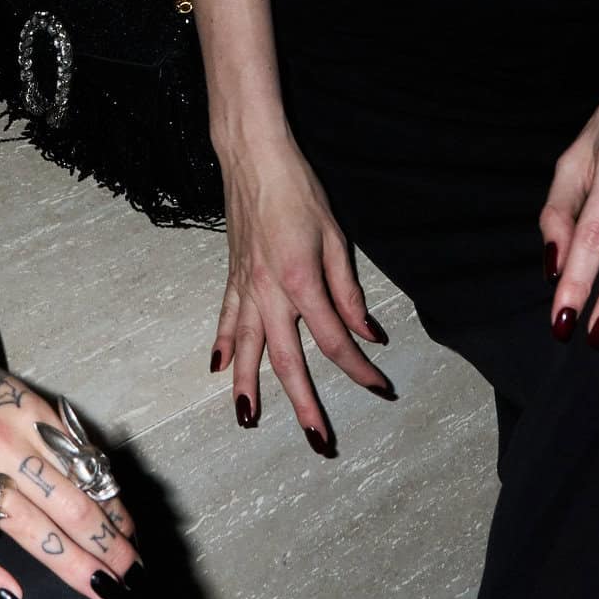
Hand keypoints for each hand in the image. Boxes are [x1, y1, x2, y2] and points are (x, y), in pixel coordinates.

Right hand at [0, 324, 140, 598]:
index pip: (84, 470)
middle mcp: (1, 442)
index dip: (113, 508)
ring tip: (98, 588)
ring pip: (25, 525)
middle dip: (105, 543)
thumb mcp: (10, 396)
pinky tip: (12, 597)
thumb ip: (46, 436)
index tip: (131, 539)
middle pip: (67, 502)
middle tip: (129, 576)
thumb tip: (93, 482)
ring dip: (68, 561)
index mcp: (28, 415)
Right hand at [214, 133, 392, 445]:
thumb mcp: (335, 238)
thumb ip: (348, 291)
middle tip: (318, 440)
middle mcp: (268, 292)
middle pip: (287, 361)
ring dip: (248, 388)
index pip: (335, 339)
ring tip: (249, 422)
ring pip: (247, 350)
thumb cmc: (298, 190)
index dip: (359, 368)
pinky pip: (226, 320)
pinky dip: (223, 347)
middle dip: (304, 404)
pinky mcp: (232, 277)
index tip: (380, 386)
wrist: (253, 157)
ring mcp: (245, 287)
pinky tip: (219, 368)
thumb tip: (368, 332)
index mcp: (301, 281)